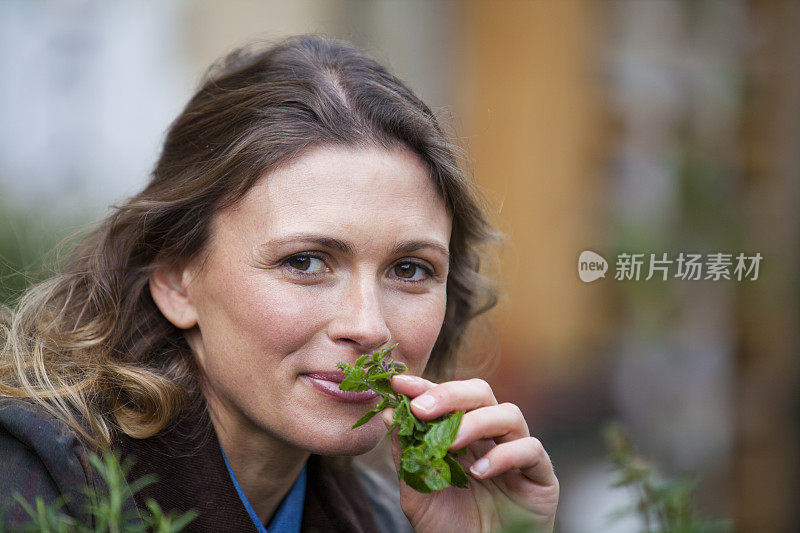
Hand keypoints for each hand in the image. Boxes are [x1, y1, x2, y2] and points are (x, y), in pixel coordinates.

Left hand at [382, 375, 558, 532]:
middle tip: (421, 408)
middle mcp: (491, 437)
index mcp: (462, 434)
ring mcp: (518, 453)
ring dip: (476, 423)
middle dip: (450, 394)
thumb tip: (389, 414)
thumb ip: (407, 454)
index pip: (447, 399)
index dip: (425, 387)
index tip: (399, 383)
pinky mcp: (541, 475)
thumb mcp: (417, 491)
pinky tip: (480, 472)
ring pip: (509, 414)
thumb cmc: (448, 528)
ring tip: (450, 444)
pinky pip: (531, 449)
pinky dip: (505, 455)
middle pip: (481, 393)